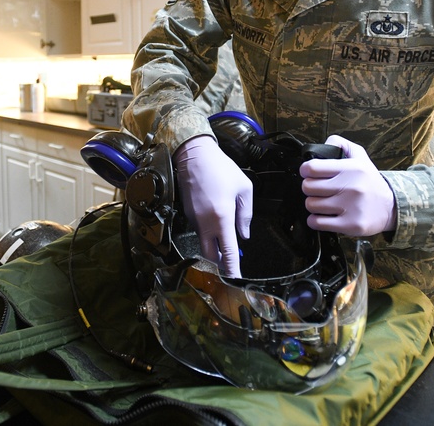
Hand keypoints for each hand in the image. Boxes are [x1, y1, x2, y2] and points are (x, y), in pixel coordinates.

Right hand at [174, 135, 252, 277]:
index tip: (236, 279)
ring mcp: (193, 219)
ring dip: (213, 245)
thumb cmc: (221, 168)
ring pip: (203, 242)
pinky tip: (215, 219)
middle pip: (210, 254)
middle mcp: (205, 223)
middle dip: (221, 261)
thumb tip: (243, 234)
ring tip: (225, 237)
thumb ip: (246, 214)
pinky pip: (198, 230)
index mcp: (222, 218)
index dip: (232, 268)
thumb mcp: (244, 188)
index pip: (228, 252)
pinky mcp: (187, 214)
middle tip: (232, 259)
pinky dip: (207, 232)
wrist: (194, 155)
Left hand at [300, 135, 395, 235]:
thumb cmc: (369, 182)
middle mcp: (351, 187)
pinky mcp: (350, 225)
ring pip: (311, 205)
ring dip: (313, 204)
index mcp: (351, 168)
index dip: (306, 170)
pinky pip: (317, 222)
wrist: (391, 207)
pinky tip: (324, 215)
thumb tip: (321, 146)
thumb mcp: (359, 156)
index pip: (312, 168)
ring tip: (324, 202)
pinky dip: (315, 220)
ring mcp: (350, 207)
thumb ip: (339, 144)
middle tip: (318, 189)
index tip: (308, 173)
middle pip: (308, 187)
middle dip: (309, 188)